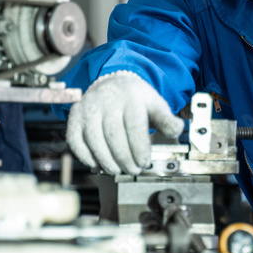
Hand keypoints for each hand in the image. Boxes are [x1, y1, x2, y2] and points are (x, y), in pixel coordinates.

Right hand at [66, 71, 183, 174]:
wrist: (111, 82)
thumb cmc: (135, 99)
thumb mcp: (155, 103)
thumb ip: (166, 119)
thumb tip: (177, 130)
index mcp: (130, 95)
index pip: (134, 126)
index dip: (139, 149)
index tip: (144, 163)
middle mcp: (106, 99)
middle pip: (114, 136)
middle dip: (124, 159)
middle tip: (133, 170)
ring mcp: (88, 107)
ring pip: (94, 141)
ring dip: (107, 161)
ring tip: (117, 170)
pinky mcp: (74, 116)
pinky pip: (76, 141)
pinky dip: (86, 157)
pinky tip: (98, 165)